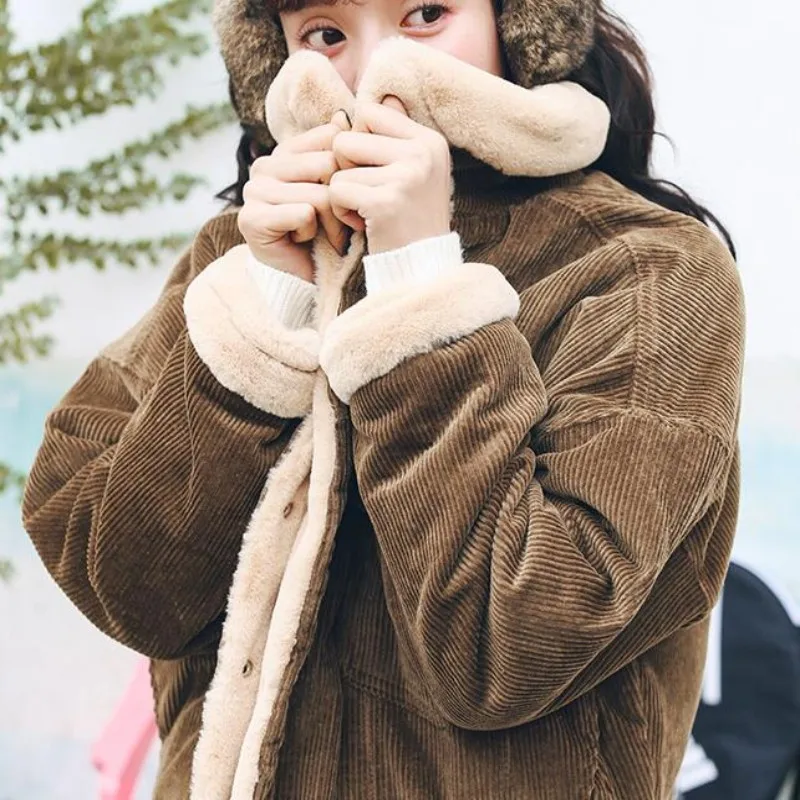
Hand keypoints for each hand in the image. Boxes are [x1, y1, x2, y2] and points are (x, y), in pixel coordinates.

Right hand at [238, 121, 350, 282]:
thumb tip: (347, 114)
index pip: (331, 138)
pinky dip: (314, 233)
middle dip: (343, 200)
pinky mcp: (251, 218)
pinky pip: (303, 214)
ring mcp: (254, 191)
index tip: (346, 197)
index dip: (348, 172)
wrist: (306, 279)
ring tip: (325, 236)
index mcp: (286, 152)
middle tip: (339, 224)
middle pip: (327, 165)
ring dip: (332, 223)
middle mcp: (265, 166)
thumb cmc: (329, 234)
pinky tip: (303, 242)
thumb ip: (341, 153)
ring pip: (318, 192)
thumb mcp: (340, 188)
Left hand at [329, 97, 451, 254]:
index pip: (369, 112)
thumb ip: (392, 137)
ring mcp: (407, 176)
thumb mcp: (412, 174)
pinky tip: (363, 225)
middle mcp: (422, 152)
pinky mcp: (386, 201)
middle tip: (368, 196)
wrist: (422, 270)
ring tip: (367, 212)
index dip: (358, 142)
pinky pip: (337, 191)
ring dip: (343, 193)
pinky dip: (342, 212)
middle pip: (347, 137)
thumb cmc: (409, 222)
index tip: (373, 172)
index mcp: (429, 141)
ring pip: (339, 166)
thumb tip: (372, 100)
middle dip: (346, 169)